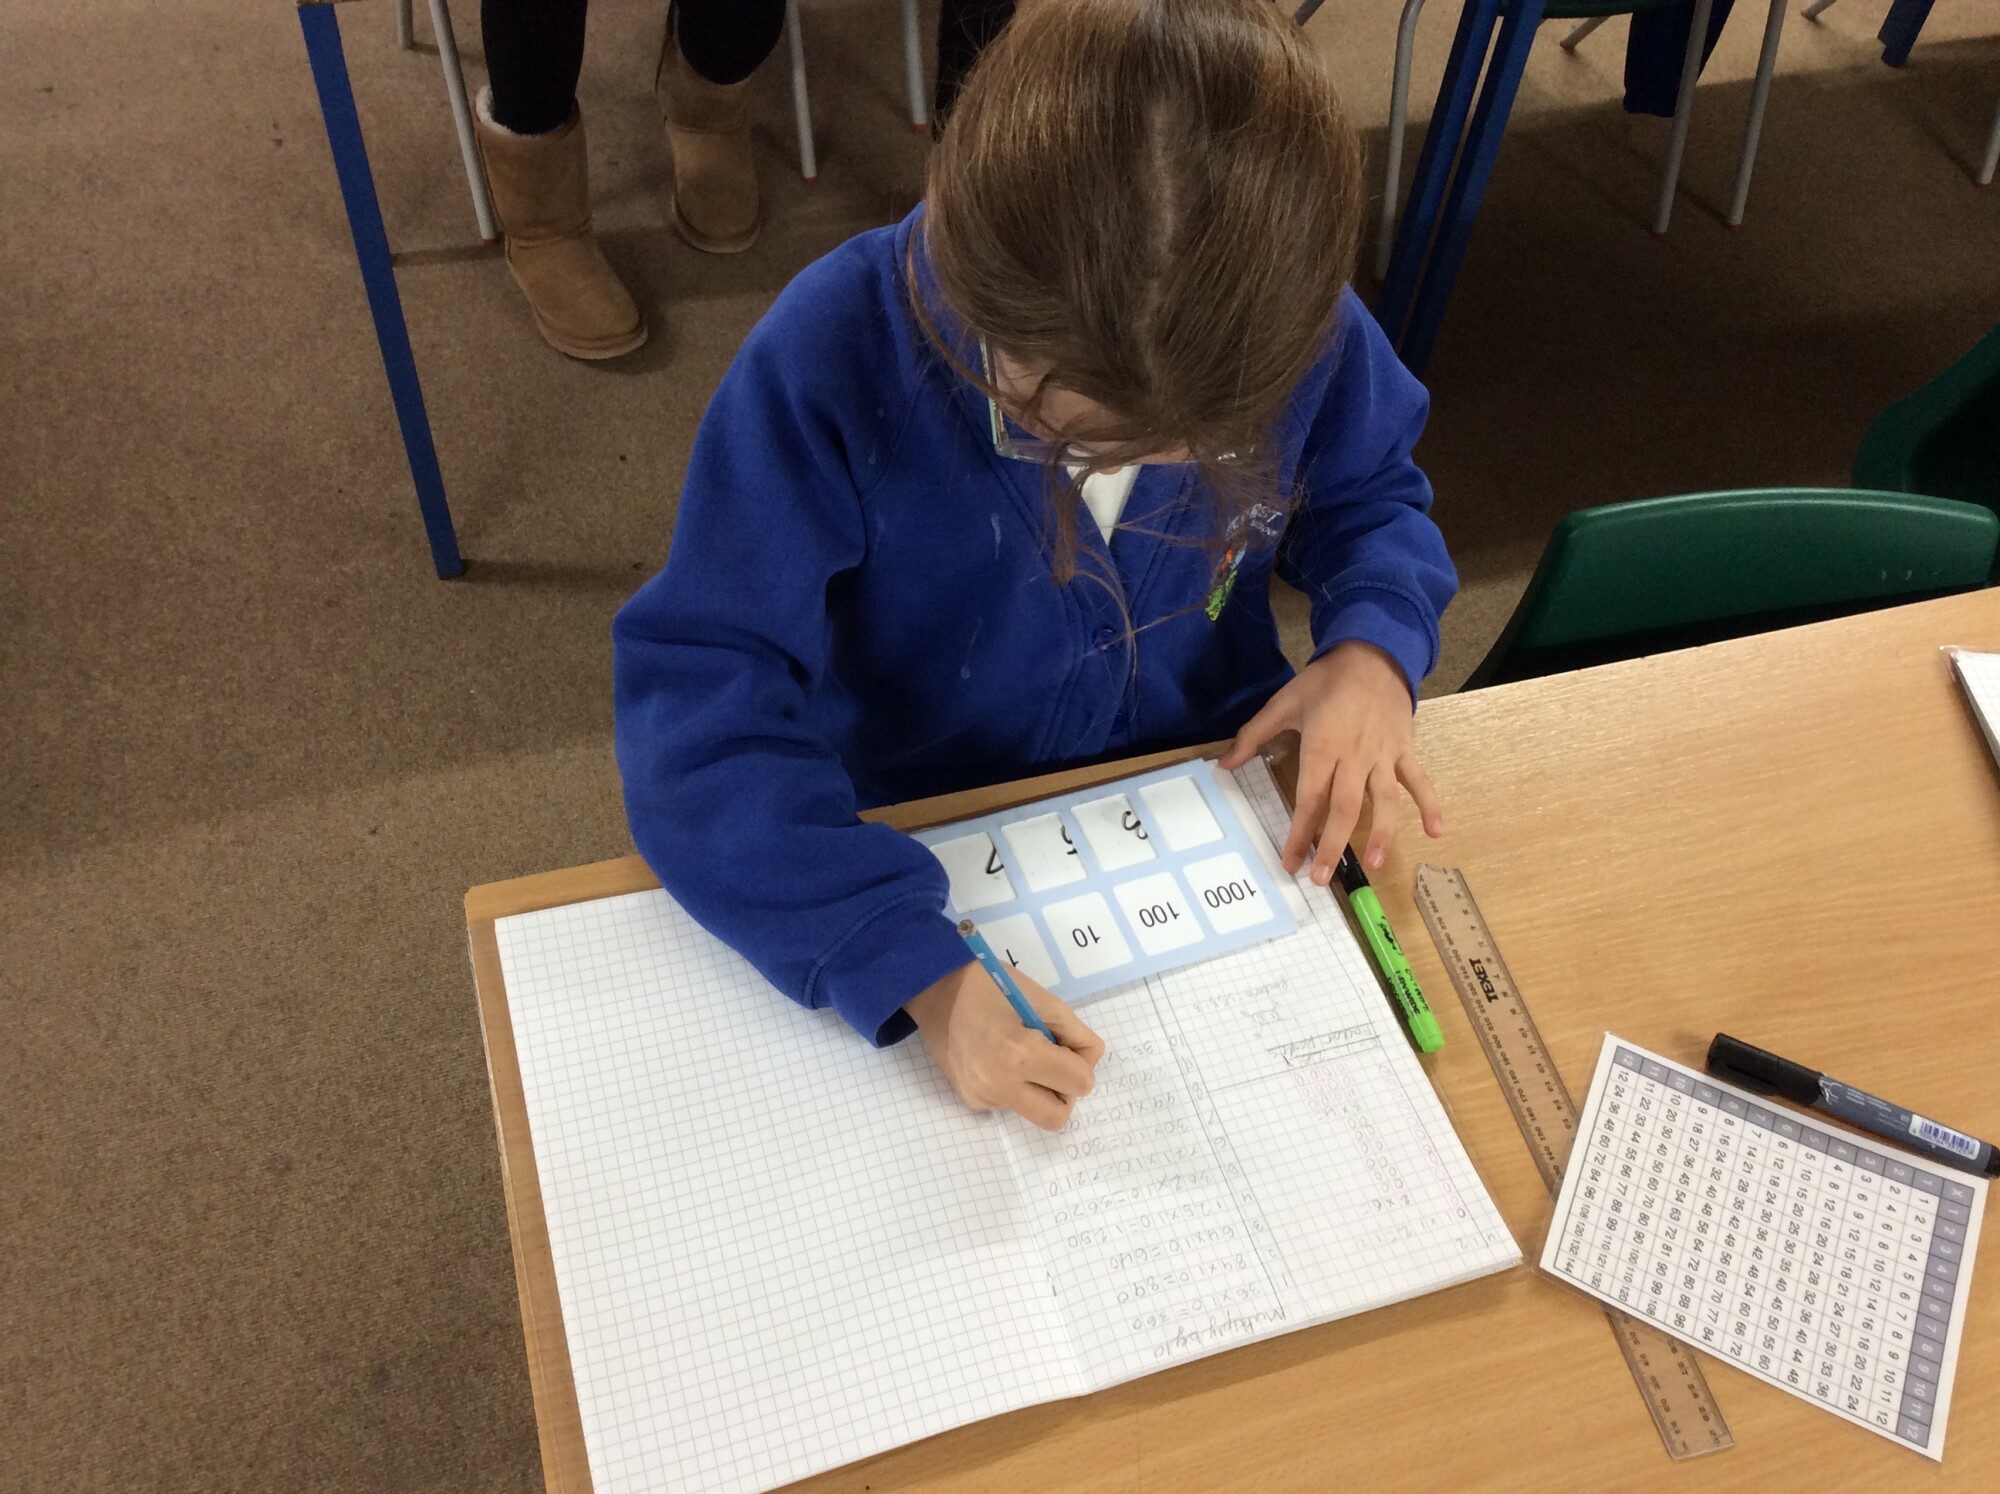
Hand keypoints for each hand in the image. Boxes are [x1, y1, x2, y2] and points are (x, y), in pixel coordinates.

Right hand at [906, 962, 1104, 1130]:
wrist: (935, 988)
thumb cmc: (992, 985)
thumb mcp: (1044, 1000)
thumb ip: (1076, 1034)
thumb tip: (1089, 1062)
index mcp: (1017, 1054)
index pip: (1079, 1083)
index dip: (1081, 1061)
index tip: (1063, 1041)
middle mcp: (997, 1086)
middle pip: (1058, 1116)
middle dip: (1064, 1090)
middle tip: (1051, 1058)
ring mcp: (981, 1097)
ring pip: (1035, 1112)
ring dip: (1041, 1090)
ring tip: (1022, 1054)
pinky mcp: (971, 1100)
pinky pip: (1012, 1104)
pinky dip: (1018, 1087)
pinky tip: (1000, 1058)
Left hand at [1219, 640, 1442, 883]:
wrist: (1373, 652)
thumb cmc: (1325, 681)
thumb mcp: (1284, 703)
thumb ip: (1253, 736)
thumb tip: (1225, 766)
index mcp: (1323, 746)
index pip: (1309, 798)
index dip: (1299, 833)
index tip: (1289, 862)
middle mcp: (1355, 756)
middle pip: (1345, 808)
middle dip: (1333, 845)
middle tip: (1321, 878)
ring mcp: (1384, 755)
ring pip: (1384, 800)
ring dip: (1382, 834)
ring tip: (1374, 864)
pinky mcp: (1405, 749)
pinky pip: (1419, 780)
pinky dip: (1430, 804)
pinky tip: (1436, 832)